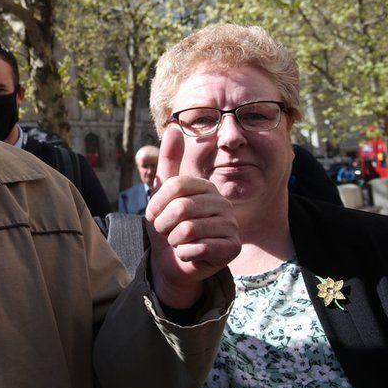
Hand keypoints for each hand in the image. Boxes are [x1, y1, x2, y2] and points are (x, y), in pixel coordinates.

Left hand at [145, 125, 239, 308]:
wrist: (172, 262)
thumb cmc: (166, 227)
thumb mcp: (161, 193)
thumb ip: (167, 161)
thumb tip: (175, 125)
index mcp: (205, 187)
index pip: (175, 186)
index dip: (157, 204)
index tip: (154, 214)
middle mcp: (222, 203)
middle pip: (181, 208)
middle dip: (163, 225)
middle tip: (167, 232)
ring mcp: (230, 225)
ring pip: (187, 229)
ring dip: (173, 240)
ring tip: (178, 242)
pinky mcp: (232, 248)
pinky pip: (196, 248)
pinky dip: (184, 254)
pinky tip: (190, 254)